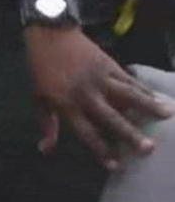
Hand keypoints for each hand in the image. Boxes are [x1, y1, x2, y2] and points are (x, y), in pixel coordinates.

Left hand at [25, 25, 174, 169]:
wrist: (49, 35)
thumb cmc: (42, 70)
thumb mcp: (39, 99)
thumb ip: (48, 125)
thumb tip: (45, 150)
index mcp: (67, 104)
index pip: (86, 131)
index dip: (100, 149)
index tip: (115, 165)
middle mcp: (86, 93)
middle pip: (111, 117)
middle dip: (129, 133)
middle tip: (149, 148)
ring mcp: (100, 78)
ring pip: (127, 94)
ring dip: (148, 106)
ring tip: (168, 115)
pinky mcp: (109, 65)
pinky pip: (130, 80)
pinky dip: (145, 90)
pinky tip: (160, 98)